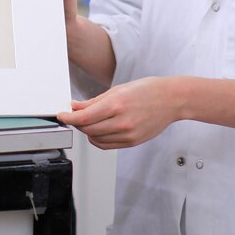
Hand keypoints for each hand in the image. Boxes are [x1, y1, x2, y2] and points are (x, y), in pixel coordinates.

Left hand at [57, 77, 178, 149]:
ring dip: (87, 131)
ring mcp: (128, 134)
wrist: (171, 100)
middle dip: (76, 123)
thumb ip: (95, 101)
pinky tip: (98, 130)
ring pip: (95, 139)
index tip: (62, 116)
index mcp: (117, 104)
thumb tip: (76, 107)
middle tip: (73, 116)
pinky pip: (107, 145)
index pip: (84, 117)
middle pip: (88, 129)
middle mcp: (122, 122)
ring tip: (87, 122)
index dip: (68, 118)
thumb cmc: (148, 90)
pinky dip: (97, 139)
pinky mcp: (132, 142)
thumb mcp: (118, 89)